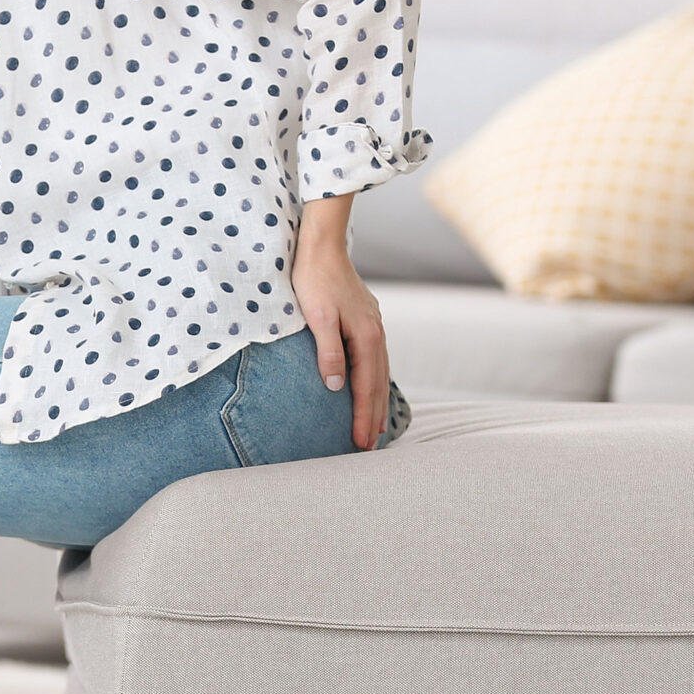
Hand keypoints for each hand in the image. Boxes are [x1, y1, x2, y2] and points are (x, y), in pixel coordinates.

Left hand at [294, 208, 388, 451]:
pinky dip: (375, 380)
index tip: (360, 443)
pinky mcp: (367, 322)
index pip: (365, 387)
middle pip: (378, 384)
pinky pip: (375, 360)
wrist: (322, 246)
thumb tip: (337, 387)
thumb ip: (328, 352)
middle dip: (374, 417)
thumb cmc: (314, 280)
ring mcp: (374, 327)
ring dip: (377, 401)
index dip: (362, 416)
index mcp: (366, 337)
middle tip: (370, 447)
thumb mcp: (316, 317)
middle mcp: (376, 334)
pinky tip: (370, 387)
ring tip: (375, 426)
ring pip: (380, 373)